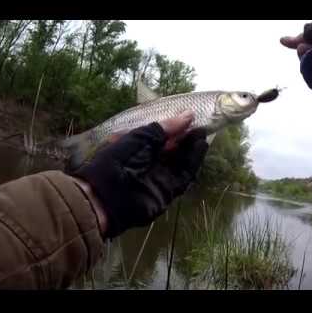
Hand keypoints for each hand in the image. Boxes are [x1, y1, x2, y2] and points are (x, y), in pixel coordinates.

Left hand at [72, 111, 207, 238]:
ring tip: (203, 133)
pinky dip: (194, 162)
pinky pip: (185, 175)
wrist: (108, 197)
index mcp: (139, 148)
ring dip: (193, 147)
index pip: (161, 136)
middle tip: (201, 124)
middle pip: (174, 148)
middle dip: (187, 136)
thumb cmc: (118, 161)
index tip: (190, 116)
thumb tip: (188, 116)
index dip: (175, 127)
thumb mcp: (139, 138)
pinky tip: (201, 147)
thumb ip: (163, 128)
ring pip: (182, 161)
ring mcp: (161, 177)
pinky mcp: (169, 190)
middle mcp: (151, 162)